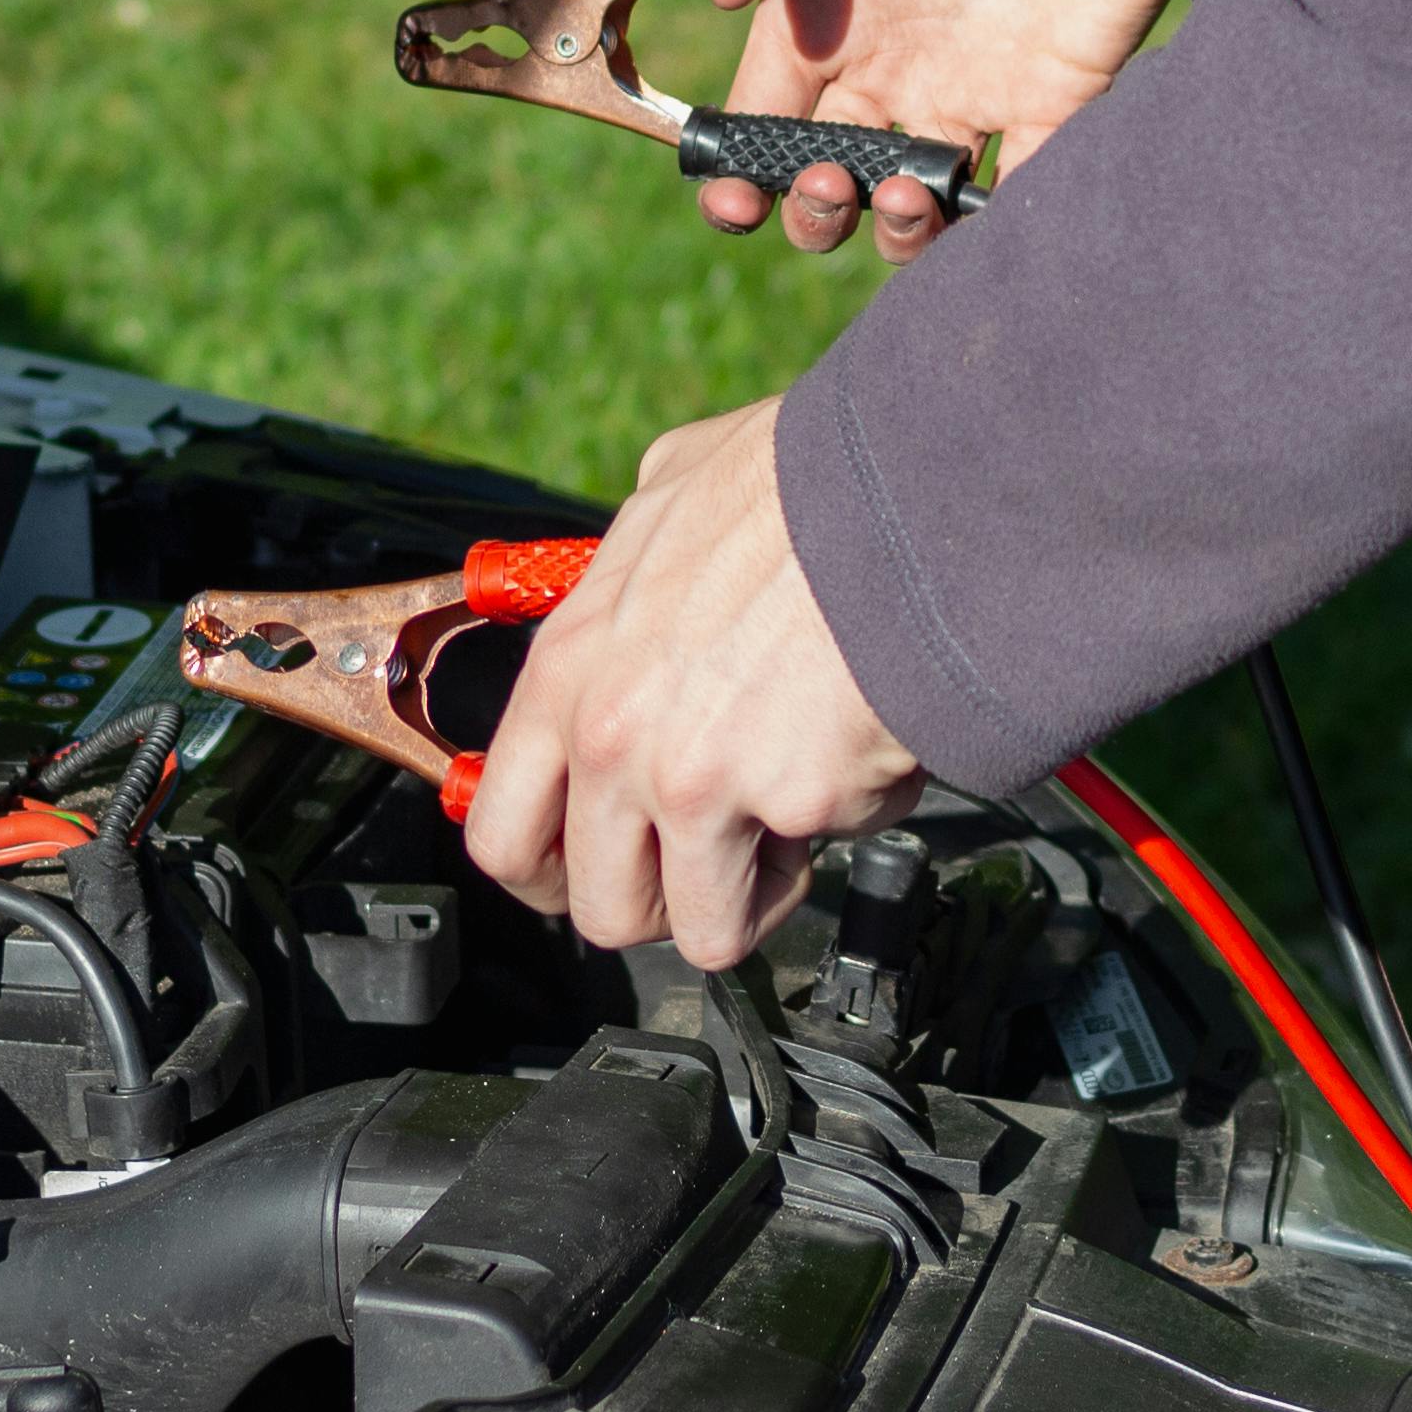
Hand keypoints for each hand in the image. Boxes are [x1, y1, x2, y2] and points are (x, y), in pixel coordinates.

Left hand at [460, 400, 921, 969]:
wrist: (910, 493)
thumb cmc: (800, 483)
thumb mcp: (668, 497)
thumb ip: (632, 568)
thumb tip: (642, 570)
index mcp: (570, 672)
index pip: (500, 832)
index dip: (548, 876)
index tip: (588, 872)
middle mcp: (614, 741)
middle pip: (603, 910)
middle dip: (661, 904)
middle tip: (707, 861)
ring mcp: (698, 782)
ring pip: (706, 928)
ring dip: (753, 891)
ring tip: (793, 809)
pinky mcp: (794, 803)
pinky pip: (821, 859)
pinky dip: (847, 822)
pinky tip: (860, 744)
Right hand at [688, 0, 1175, 261]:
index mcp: (822, 8)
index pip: (757, 114)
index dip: (733, 172)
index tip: (735, 195)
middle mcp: (887, 62)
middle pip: (819, 181)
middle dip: (807, 211)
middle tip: (831, 181)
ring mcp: (971, 89)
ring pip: (905, 207)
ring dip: (887, 230)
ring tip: (904, 190)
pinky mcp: (1052, 105)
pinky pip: (1013, 198)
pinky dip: (987, 231)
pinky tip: (973, 205)